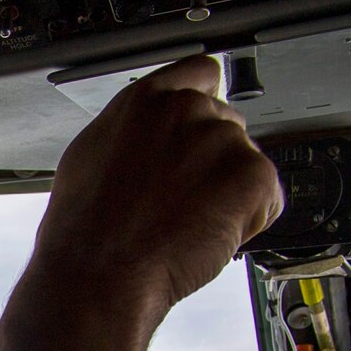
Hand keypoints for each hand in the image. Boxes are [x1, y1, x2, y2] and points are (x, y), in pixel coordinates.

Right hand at [0, 55, 283, 350]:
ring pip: (245, 165)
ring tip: (184, 224)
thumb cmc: (82, 232)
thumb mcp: (89, 158)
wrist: (97, 276)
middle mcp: (185, 110)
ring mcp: (221, 140)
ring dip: (228, 195)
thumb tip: (148, 131)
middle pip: (226, 125)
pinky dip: (248, 222)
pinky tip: (205, 236)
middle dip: (212, 161)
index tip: (200, 126)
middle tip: (178, 201)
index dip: (204, 103)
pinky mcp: (251, 175)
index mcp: (143, 101)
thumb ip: (131, 131)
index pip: (200, 73)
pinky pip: (267, 199)